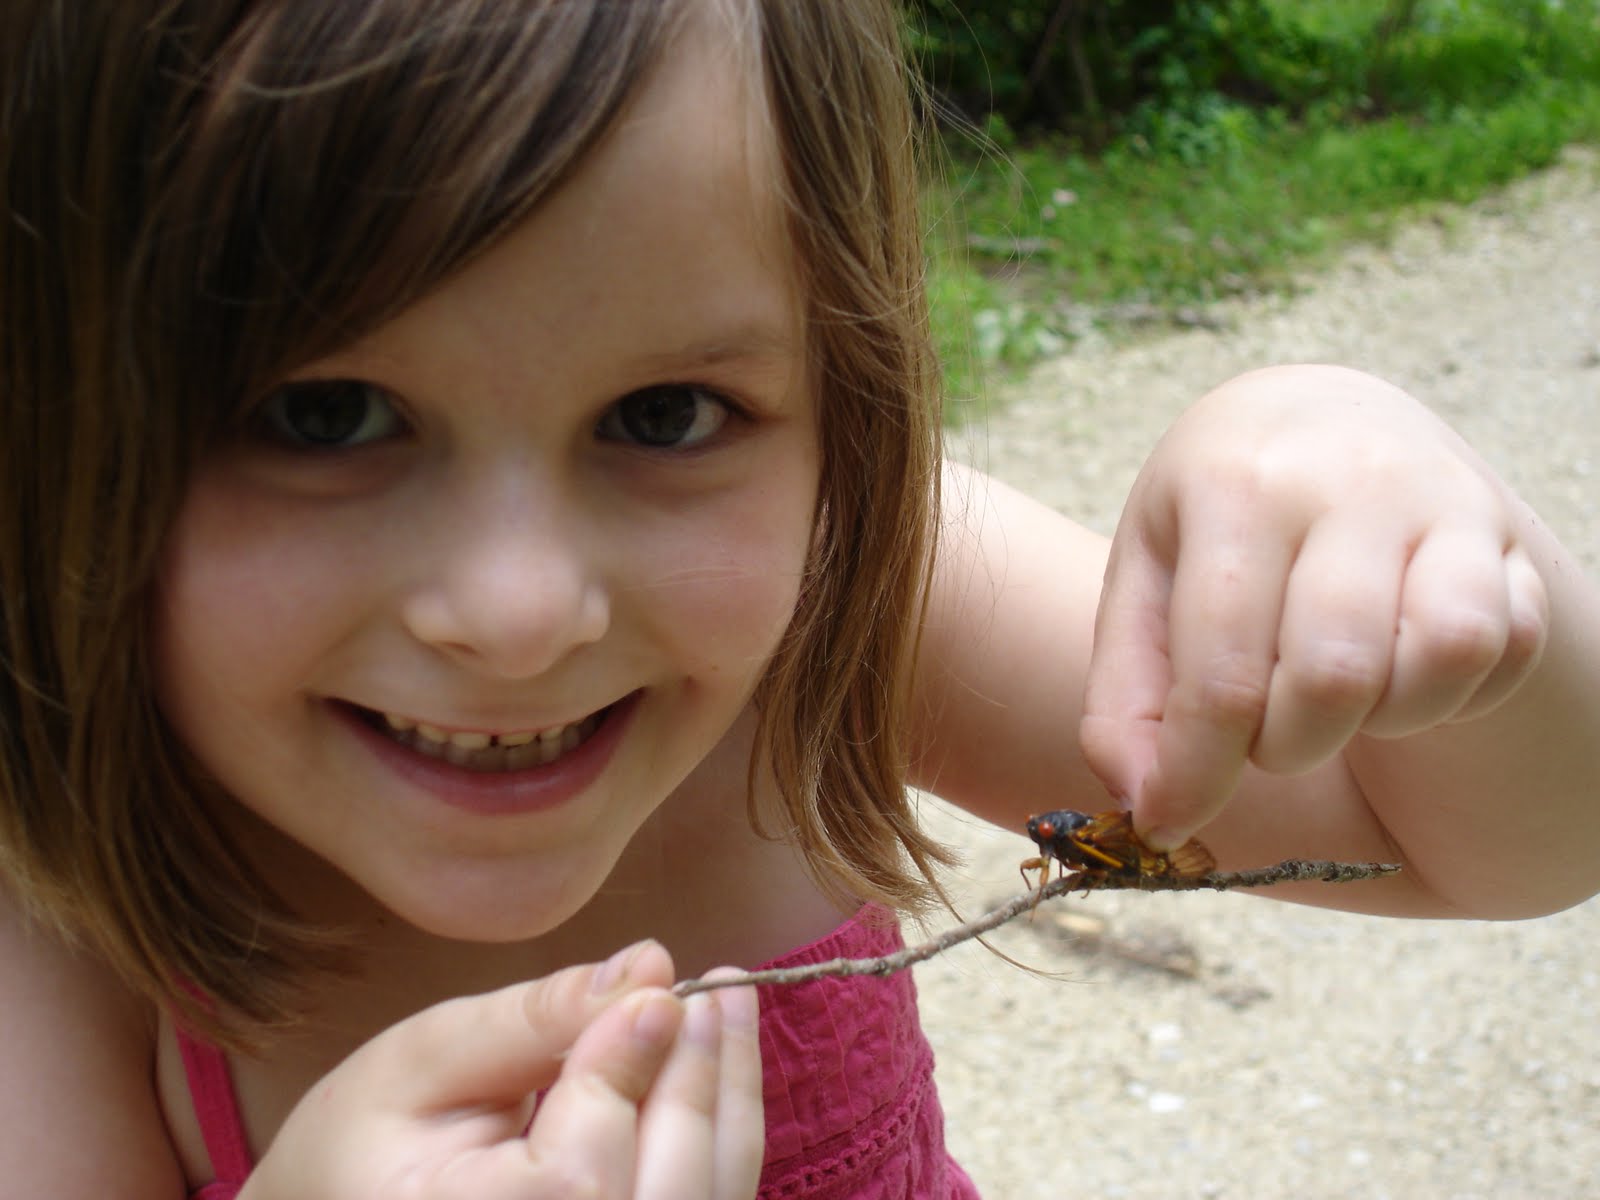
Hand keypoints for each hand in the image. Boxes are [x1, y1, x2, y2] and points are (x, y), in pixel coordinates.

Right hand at [243, 943, 762, 1199]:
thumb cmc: (363, 1142)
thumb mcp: (422, 1062)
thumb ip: (533, 1020)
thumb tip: (647, 968)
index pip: (573, 1182)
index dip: (621, 1078)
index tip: (656, 988)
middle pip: (660, 1197)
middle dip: (692, 1079)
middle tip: (708, 986)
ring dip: (723, 1100)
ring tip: (726, 1002)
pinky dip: (721, 1133)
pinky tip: (716, 1058)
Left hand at [1080, 365, 1548, 847]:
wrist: (1327, 423)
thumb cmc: (1217, 523)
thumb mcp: (1143, 583)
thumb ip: (1125, 701)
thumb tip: (1147, 805)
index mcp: (1237, 483)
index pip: (1221, 673)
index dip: (1194, 775)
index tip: (1169, 821)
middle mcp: (1349, 479)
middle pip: (1333, 679)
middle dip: (1284, 745)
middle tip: (1259, 723)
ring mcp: (1446, 504)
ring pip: (1440, 663)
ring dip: (1377, 717)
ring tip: (1331, 687)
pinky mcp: (1511, 544)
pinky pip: (1502, 656)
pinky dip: (1448, 694)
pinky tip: (1393, 667)